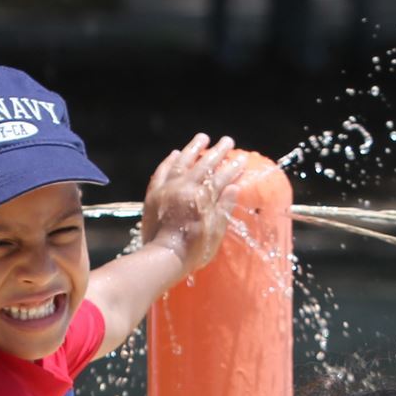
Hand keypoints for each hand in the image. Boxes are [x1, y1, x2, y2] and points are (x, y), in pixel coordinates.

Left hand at [140, 133, 247, 276]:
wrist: (162, 257)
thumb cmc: (192, 250)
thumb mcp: (215, 233)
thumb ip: (223, 209)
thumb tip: (233, 188)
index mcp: (202, 198)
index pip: (221, 177)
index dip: (232, 167)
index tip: (241, 158)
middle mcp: (185, 188)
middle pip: (204, 165)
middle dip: (217, 151)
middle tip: (227, 140)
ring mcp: (168, 189)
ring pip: (182, 162)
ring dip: (193, 148)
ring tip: (202, 138)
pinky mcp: (154, 194)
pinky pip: (161, 172)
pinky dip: (169, 161)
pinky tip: (175, 154)